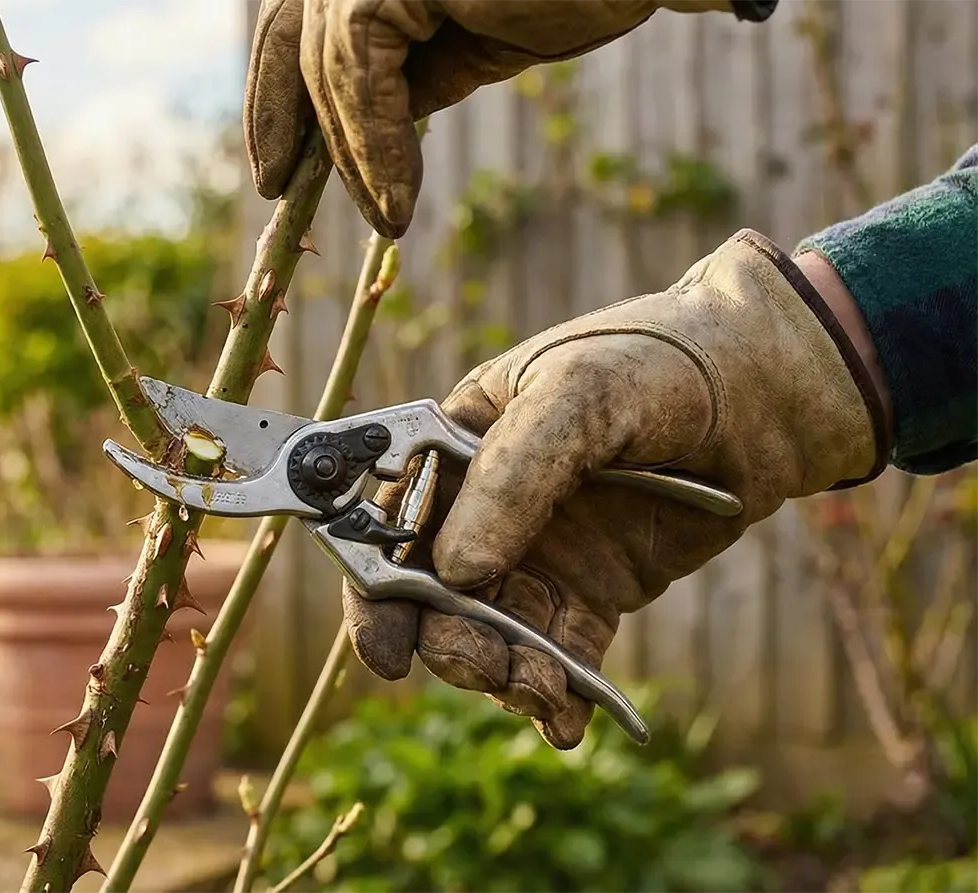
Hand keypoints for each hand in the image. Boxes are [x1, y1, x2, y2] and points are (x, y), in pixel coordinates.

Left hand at [243, 0, 776, 238]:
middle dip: (293, 132)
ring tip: (387, 221)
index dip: (273, 102)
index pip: (293, 30)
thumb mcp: (468, 46)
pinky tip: (398, 203)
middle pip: (297, 48)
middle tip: (287, 202)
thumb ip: (410, 78)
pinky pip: (363, 78)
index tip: (274, 172)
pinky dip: (379, 148)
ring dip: (357, 160)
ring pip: (332, 72)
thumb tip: (363, 141)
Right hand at [342, 229, 887, 747]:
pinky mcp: (590, 595)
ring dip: (502, 673)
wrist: (767, 390)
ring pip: (489, 636)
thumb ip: (509, 478)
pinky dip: (554, 697)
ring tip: (541, 688)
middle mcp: (477, 509)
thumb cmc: (655, 361)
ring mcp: (534, 555)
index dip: (371, 591)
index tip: (387, 649)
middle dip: (446, 642)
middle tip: (484, 665)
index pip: (382, 526)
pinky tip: (566, 724)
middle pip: (429, 597)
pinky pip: (556, 656)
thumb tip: (455, 573)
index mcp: (446, 449)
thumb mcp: (576, 396)